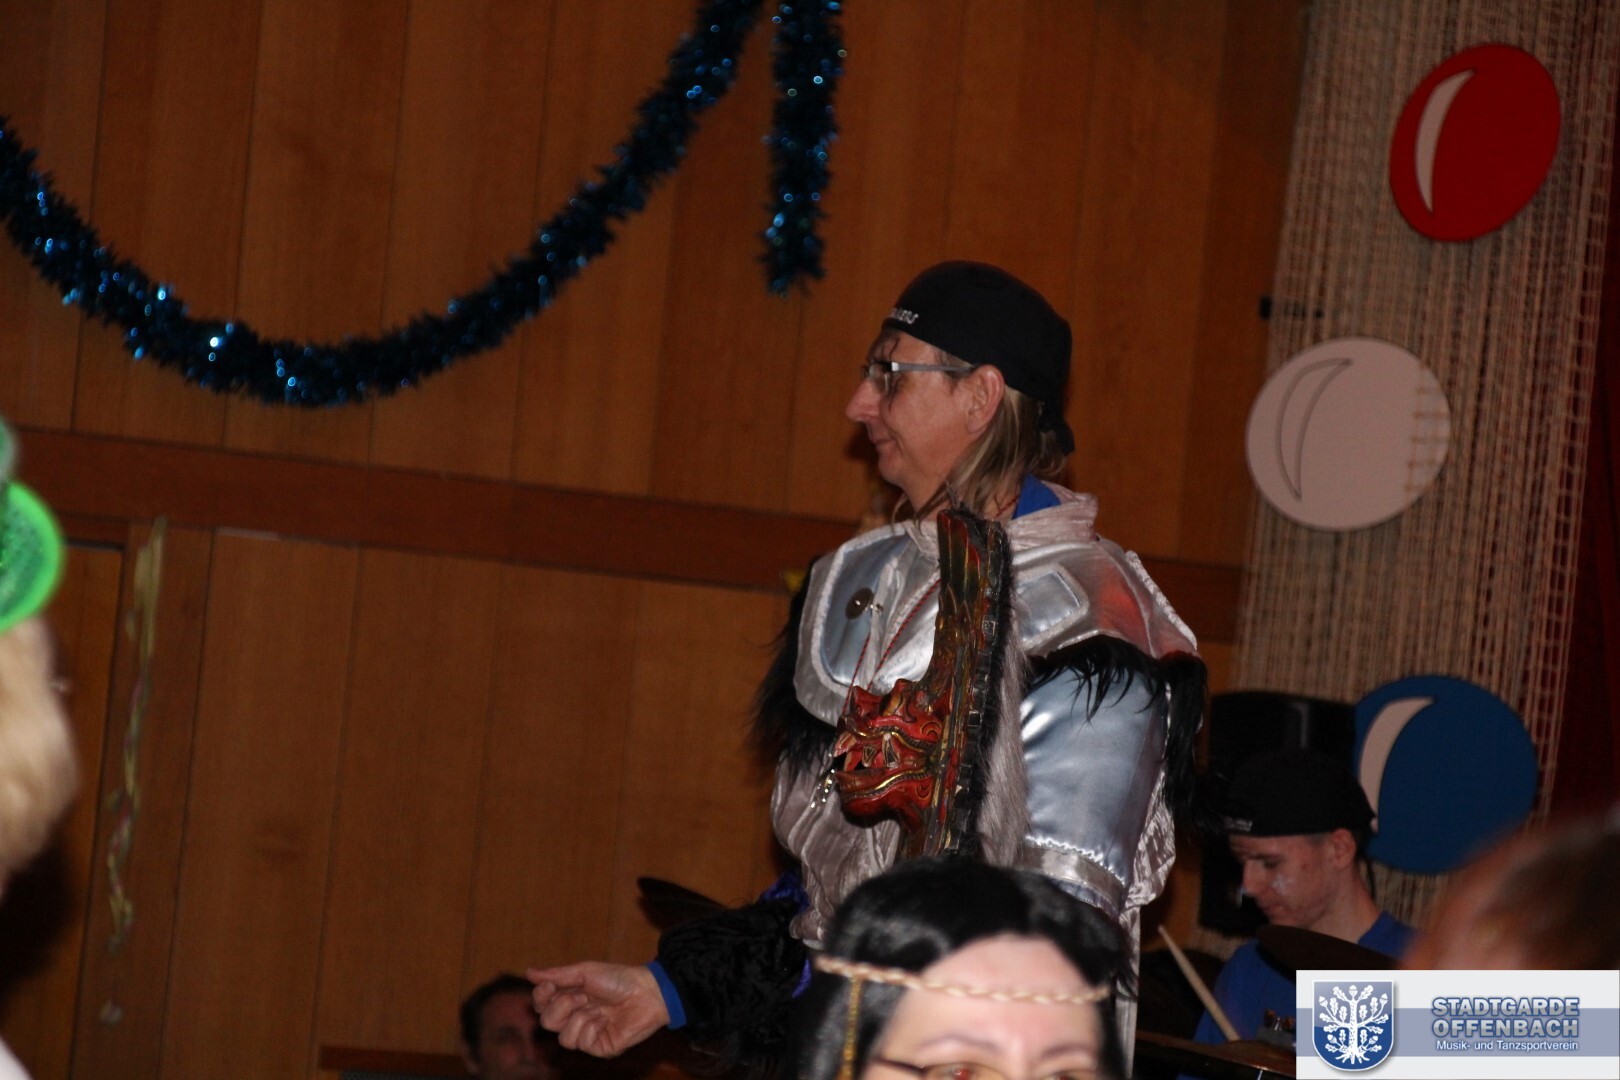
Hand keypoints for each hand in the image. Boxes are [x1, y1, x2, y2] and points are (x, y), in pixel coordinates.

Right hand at [527, 961, 669, 1057]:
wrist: (647, 992)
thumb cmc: (618, 979)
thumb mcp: (585, 973)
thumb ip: (557, 975)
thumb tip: (529, 973)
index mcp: (569, 998)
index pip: (541, 1005)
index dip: (540, 998)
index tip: (550, 987)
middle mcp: (575, 1017)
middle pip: (547, 1023)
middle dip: (561, 1008)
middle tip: (582, 997)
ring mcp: (587, 1034)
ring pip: (563, 1039)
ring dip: (580, 1019)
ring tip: (598, 1009)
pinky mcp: (600, 1047)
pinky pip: (583, 1044)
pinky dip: (593, 1029)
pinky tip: (606, 1020)